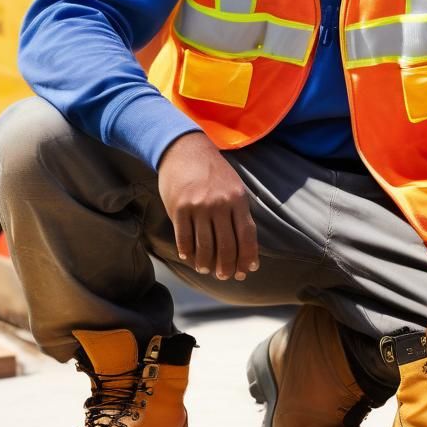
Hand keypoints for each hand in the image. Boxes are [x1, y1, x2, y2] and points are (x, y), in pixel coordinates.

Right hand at [157, 132, 258, 281]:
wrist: (185, 149)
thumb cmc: (213, 171)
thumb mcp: (234, 186)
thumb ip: (239, 213)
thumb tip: (246, 246)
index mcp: (238, 199)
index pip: (246, 236)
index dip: (247, 257)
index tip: (246, 271)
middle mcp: (220, 204)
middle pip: (226, 246)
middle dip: (227, 267)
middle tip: (224, 276)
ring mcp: (198, 207)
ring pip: (205, 246)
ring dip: (206, 263)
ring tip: (207, 269)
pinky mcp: (179, 208)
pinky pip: (184, 238)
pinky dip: (187, 252)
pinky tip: (189, 257)